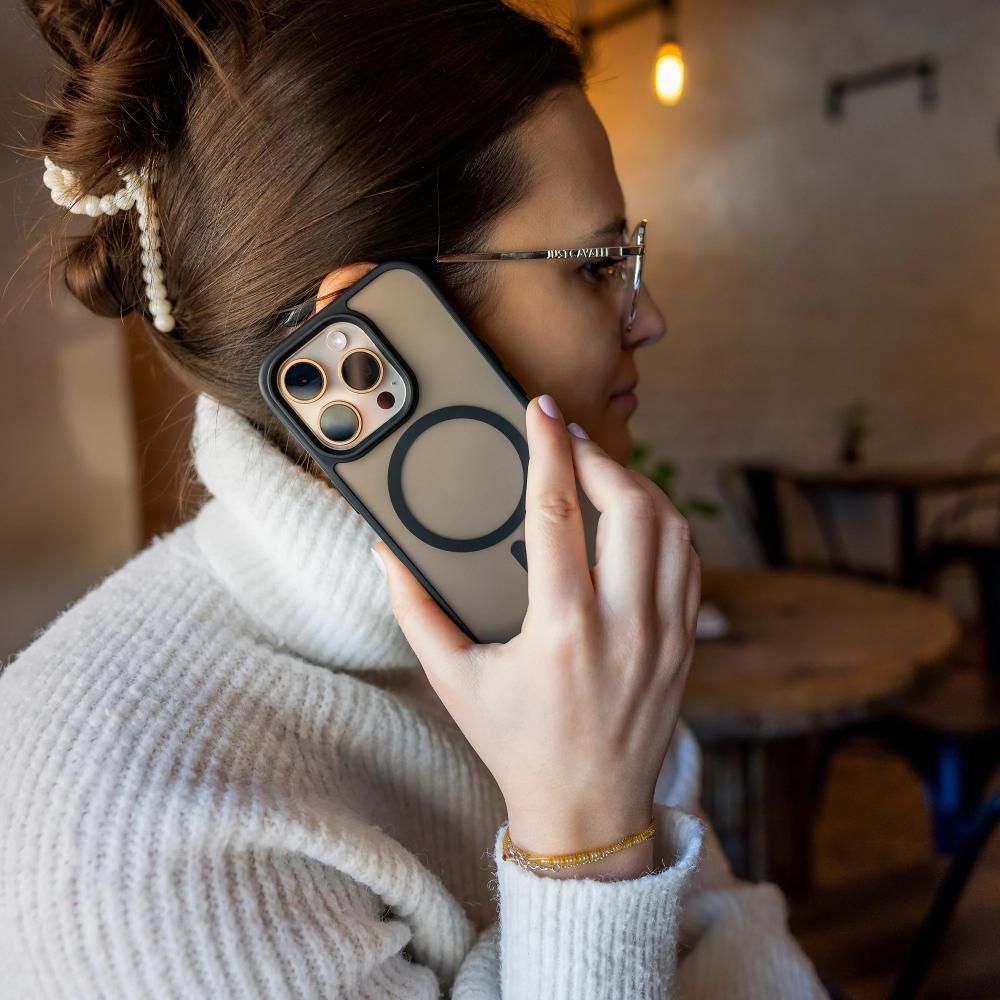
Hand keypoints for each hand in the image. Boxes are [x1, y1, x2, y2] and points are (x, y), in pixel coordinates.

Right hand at [372, 394, 700, 877]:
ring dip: (636, 487)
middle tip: (569, 443)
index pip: (558, 512)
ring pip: (671, 528)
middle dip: (601, 458)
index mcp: (562, 630)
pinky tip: (634, 520)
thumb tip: (389, 554)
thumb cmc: (516, 745)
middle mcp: (624, 625)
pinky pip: (689, 561)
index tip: (540, 410)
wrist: (588, 811)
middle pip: (632, 506)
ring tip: (599, 475)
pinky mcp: (684, 644)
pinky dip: (665, 526)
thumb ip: (415, 610)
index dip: (547, 449)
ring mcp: (664, 634)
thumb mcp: (453, 680)